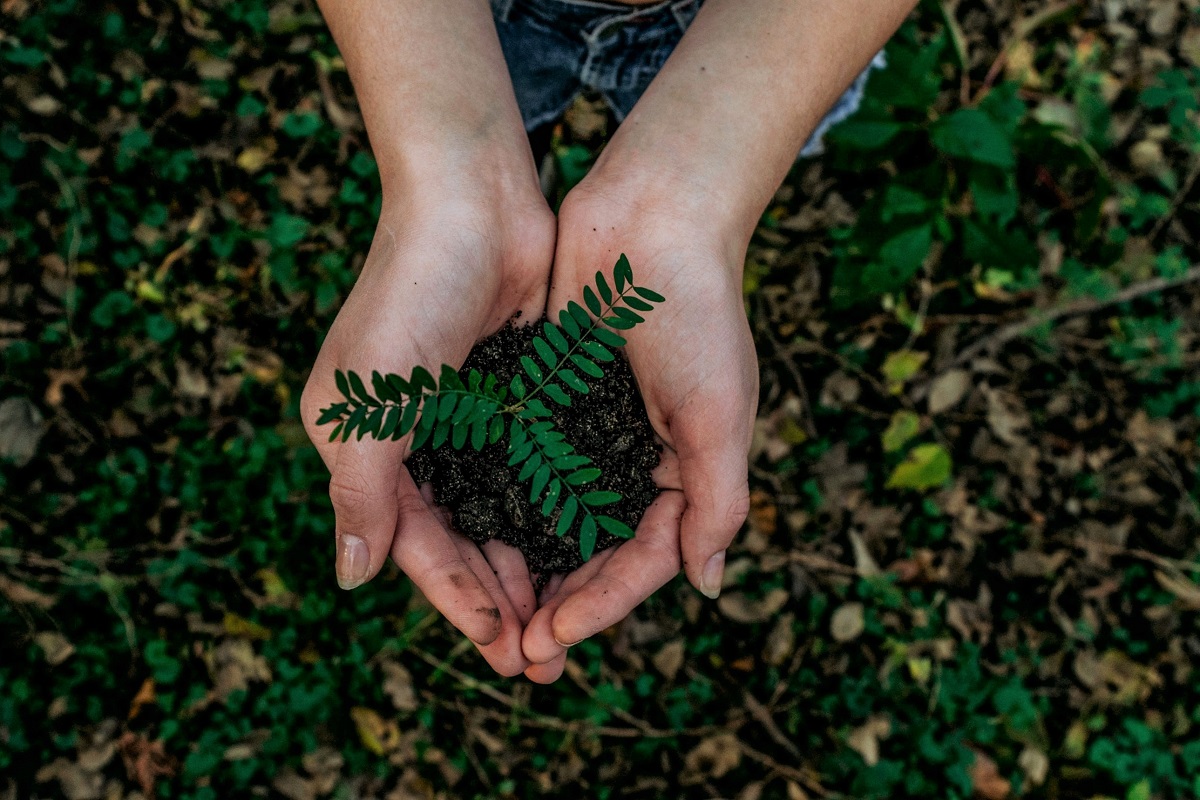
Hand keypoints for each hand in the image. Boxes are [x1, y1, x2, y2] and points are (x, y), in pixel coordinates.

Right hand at [301, 184, 554, 676]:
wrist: (474, 202)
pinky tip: (584, 549)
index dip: (457, 600)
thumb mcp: (368, 403)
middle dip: (499, 599)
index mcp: (367, 448)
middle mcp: (415, 441)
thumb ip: (361, 493)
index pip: (415, 545)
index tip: (501, 649)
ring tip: (568, 619)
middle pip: (461, 541)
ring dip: (531, 566)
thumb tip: (352, 580)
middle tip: (543, 658)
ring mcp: (468, 420)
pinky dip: (554, 512)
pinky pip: (535, 471)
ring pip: (502, 514)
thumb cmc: (410, 295)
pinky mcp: (515, 396)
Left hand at [520, 175, 757, 682]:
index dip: (602, 604)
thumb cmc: (697, 312)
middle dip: (560, 603)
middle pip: (595, 552)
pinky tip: (469, 537)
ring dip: (526, 568)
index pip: (644, 559)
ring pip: (553, 519)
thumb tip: (706, 585)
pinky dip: (503, 503)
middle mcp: (635, 460)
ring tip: (490, 615)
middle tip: (517, 652)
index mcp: (684, 471)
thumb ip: (717, 501)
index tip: (554, 637)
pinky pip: (524, 465)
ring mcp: (590, 431)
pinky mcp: (550, 399)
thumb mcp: (719, 413)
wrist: (653, 216)